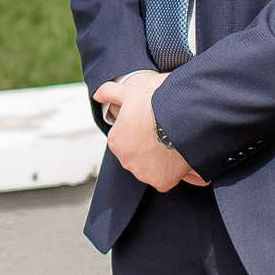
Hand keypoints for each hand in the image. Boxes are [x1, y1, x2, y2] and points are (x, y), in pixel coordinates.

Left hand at [92, 70, 207, 189]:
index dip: (139, 132)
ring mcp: (142, 173)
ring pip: (148, 169)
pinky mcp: (160, 182)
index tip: (150, 125)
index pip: (125, 140)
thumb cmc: (153, 105)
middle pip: (136, 157)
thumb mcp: (128, 92)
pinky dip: (168, 173)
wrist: (178, 118)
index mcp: (115, 142)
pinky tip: (175, 160)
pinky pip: (163, 180)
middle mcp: (125, 161)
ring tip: (170, 146)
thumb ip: (108, 93)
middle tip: (162, 135)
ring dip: (156, 162)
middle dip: (146, 149)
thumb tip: (97, 96)